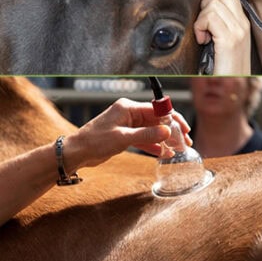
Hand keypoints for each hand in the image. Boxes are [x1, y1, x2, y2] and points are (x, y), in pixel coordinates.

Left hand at [65, 98, 192, 169]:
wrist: (76, 152)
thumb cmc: (94, 141)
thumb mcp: (123, 138)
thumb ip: (147, 135)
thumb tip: (167, 132)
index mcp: (128, 107)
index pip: (157, 110)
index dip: (173, 119)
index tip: (184, 129)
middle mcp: (130, 114)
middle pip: (157, 120)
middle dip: (172, 130)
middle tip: (185, 141)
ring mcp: (128, 125)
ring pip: (153, 130)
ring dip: (165, 139)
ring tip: (177, 149)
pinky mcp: (126, 135)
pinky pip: (145, 138)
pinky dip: (154, 145)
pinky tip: (164, 153)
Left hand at [195, 0, 250, 74]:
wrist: (232, 84)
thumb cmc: (223, 67)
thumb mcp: (219, 40)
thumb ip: (215, 22)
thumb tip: (203, 6)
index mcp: (242, 22)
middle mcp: (242, 23)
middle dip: (205, 2)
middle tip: (202, 24)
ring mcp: (238, 30)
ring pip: (213, 3)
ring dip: (201, 19)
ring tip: (203, 36)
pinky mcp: (230, 38)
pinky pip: (209, 18)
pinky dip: (200, 28)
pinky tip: (203, 40)